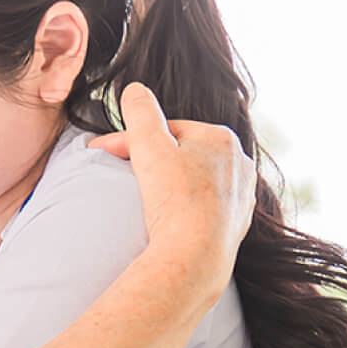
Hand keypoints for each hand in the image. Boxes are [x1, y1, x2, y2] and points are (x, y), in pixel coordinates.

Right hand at [88, 83, 254, 289]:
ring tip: (147, 201)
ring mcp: (241, 196)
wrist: (195, 258)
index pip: (167, 131)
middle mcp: (239, 163)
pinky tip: (169, 221)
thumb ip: (140, 112)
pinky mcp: (237, 226)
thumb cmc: (174, 199)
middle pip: (183, 155)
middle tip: (124, 179)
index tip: (105, 155)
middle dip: (153, 162)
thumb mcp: (148, 145)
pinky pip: (204, 209)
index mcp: (222, 138)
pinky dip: (185, 210)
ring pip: (195, 181)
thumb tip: (135, 89)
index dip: (133, 142)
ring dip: (170, 185)